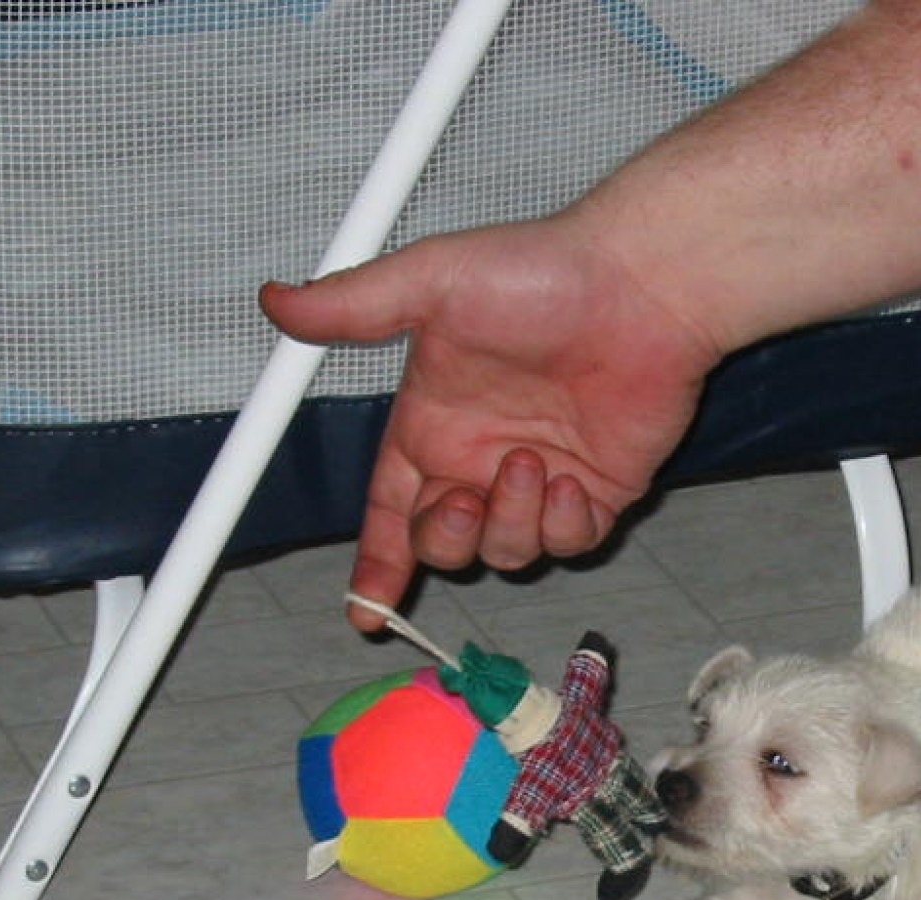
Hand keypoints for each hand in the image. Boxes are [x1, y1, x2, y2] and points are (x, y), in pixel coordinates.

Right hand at [260, 217, 724, 631]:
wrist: (640, 289)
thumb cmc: (546, 273)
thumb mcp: (432, 281)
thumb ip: (353, 306)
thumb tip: (280, 303)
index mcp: (435, 422)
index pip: (391, 510)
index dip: (377, 561)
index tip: (364, 606)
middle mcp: (482, 457)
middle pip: (442, 544)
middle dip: (443, 541)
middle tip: (461, 501)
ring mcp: (541, 480)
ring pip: (506, 552)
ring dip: (510, 523)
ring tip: (532, 462)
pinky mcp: (598, 492)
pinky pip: (568, 544)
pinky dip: (564, 525)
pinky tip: (572, 479)